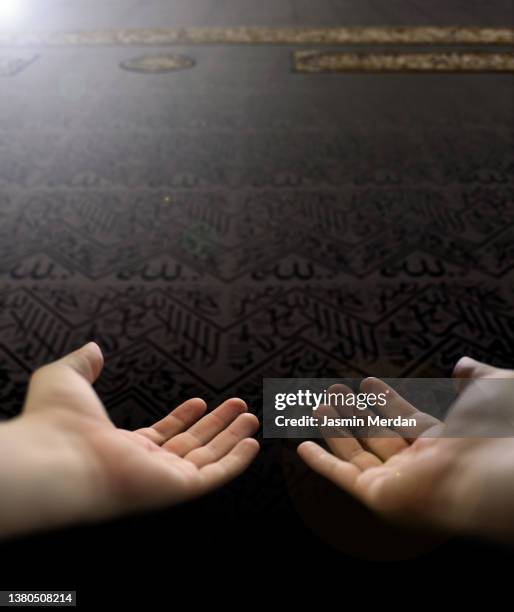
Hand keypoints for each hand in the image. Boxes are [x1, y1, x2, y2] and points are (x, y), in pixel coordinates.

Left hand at [0, 343, 258, 537]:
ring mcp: (162, 478)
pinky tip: (252, 443)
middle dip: (217, 426)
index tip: (201, 402)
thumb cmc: (55, 421)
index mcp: (123, 445)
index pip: (162, 434)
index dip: (183, 418)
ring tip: (252, 417)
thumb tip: (93, 348)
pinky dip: (237, 460)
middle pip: (191, 445)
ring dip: (232, 437)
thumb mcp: (67, 378)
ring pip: (208, 457)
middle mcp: (145, 465)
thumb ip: (82, 363)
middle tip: (239, 407)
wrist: (55, 455)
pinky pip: (215, 474)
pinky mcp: (177, 487)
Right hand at [298, 359, 513, 539]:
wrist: (493, 473)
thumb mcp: (494, 391)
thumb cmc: (499, 434)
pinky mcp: (379, 494)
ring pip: (356, 452)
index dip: (385, 400)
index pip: (405, 419)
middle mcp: (418, 463)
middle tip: (334, 391)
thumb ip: (477, 377)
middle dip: (354, 413)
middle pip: (377, 435)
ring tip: (318, 404)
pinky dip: (321, 462)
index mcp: (442, 442)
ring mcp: (398, 480)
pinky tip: (304, 447)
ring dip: (335, 429)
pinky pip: (342, 476)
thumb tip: (463, 364)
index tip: (367, 382)